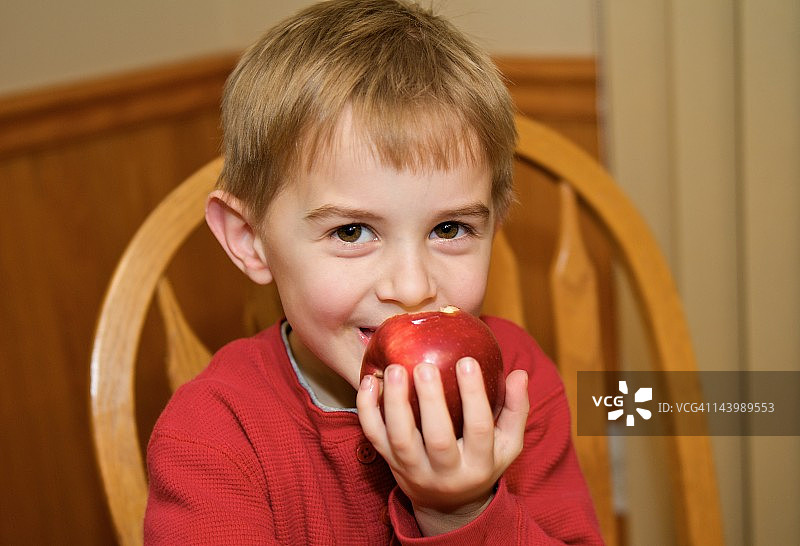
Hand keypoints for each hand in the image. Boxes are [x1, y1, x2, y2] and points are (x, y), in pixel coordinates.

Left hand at [357, 357, 528, 534]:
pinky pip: (374, 437)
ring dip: (394, 403)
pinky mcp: (389, 462)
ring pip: (400, 440)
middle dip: (430, 401)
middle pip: (437, 439)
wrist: (446, 503)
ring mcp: (413, 470)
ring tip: (394, 369)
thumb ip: (515, 409)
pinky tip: (369, 382)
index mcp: (478, 465)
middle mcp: (445, 473)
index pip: (479, 430)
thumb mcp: (507, 444)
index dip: (474, 396)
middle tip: (424, 366)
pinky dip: (367, 410)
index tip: (467, 361)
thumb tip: (519, 374)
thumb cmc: (480, 461)